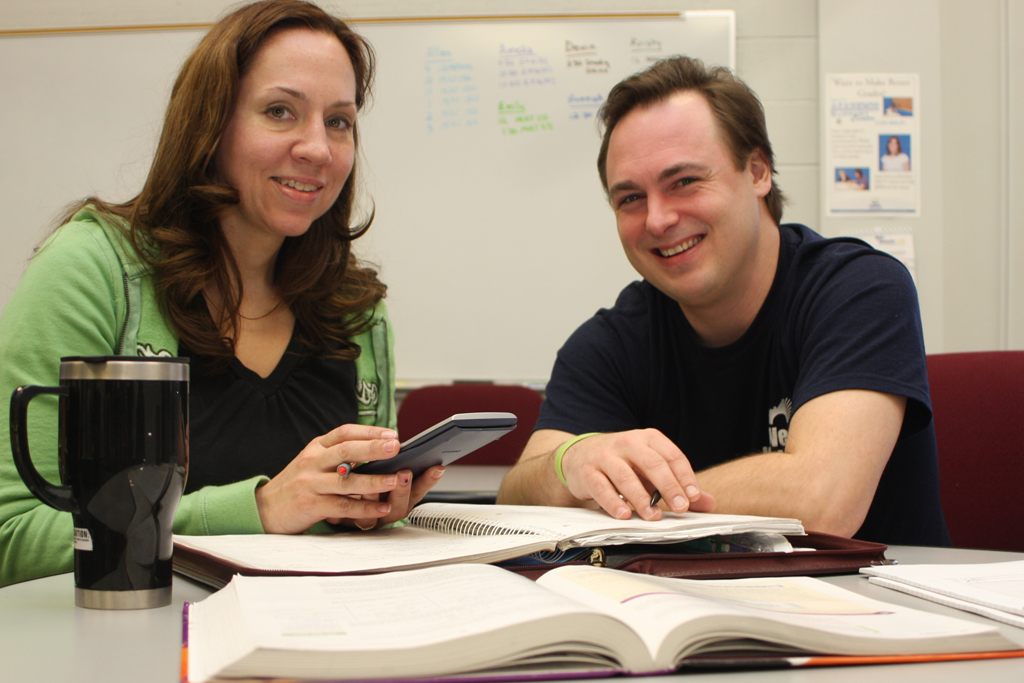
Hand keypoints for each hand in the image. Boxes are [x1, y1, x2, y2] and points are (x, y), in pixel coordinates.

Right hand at [255, 424, 427, 533]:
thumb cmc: (297, 484)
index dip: (369, 432)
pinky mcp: (310, 505)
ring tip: (395, 480)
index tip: (392, 434)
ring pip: (346, 480)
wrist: (265, 508)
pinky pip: (341, 506)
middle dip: (373, 448)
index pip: (344, 433)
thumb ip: (337, 455)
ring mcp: (310, 483)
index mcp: (316, 447)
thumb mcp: (313, 461)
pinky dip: (363, 508)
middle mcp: (312, 462)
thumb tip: (376, 449)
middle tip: (396, 447)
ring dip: (373, 480)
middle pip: (346, 451)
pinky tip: (381, 509)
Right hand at [559, 429, 714, 520]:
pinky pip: (601, 487)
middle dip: (668, 487)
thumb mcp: (651, 469)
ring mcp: (605, 456)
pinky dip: (613, 502)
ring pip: (625, 475)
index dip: (685, 476)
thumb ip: (678, 485)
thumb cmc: (623, 463)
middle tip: (680, 507)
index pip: (672, 456)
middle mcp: (627, 443)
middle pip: (652, 463)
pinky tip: (624, 514)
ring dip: (641, 498)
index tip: (694, 497)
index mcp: (648, 438)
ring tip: (652, 515)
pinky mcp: (587, 471)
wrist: (580, 455)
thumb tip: (708, 503)